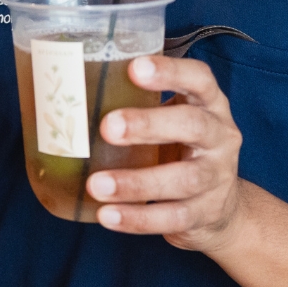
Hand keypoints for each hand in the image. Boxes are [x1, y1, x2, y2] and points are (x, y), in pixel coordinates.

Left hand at [85, 55, 245, 252]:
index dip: (170, 71)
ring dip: (136, 182)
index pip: (199, 79)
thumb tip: (66, 85)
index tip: (135, 67)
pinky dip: (137, 219)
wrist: (221, 207)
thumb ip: (136, 101)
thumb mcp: (170, 118)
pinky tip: (107, 215)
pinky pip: (172, 217)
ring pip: (182, 178)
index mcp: (209, 104)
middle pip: (193, 125)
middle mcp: (220, 137)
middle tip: (107, 126)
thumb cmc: (180, 147)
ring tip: (96, 184)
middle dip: (149, 125)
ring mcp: (217, 177)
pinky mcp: (206, 213)